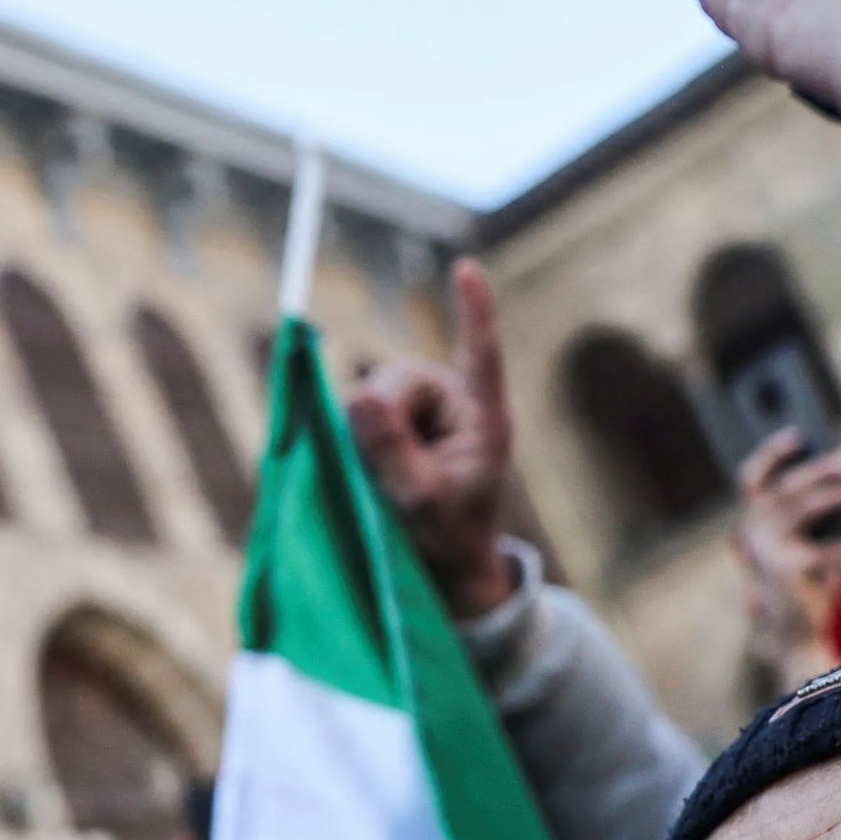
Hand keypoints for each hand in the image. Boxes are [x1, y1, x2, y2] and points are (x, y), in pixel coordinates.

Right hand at [347, 257, 521, 618]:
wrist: (448, 570)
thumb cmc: (448, 539)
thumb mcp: (420, 501)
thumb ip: (391, 451)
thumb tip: (358, 394)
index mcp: (484, 420)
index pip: (480, 356)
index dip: (473, 312)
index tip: (467, 269)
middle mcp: (456, 406)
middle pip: (401, 377)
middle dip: (382, 413)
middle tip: (380, 467)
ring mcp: (426, 413)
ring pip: (376, 392)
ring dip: (367, 430)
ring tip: (382, 479)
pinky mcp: (400, 424)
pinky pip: (364, 410)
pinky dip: (356, 433)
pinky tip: (363, 465)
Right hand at [731, 433, 840, 683]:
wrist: (792, 645)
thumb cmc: (803, 595)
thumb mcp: (803, 551)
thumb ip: (812, 520)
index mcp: (750, 528)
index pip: (751, 481)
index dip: (771, 455)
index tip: (799, 435)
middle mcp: (751, 535)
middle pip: (785, 486)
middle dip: (820, 471)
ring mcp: (766, 552)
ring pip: (804, 505)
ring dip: (837, 494)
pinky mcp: (789, 569)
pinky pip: (831, 549)